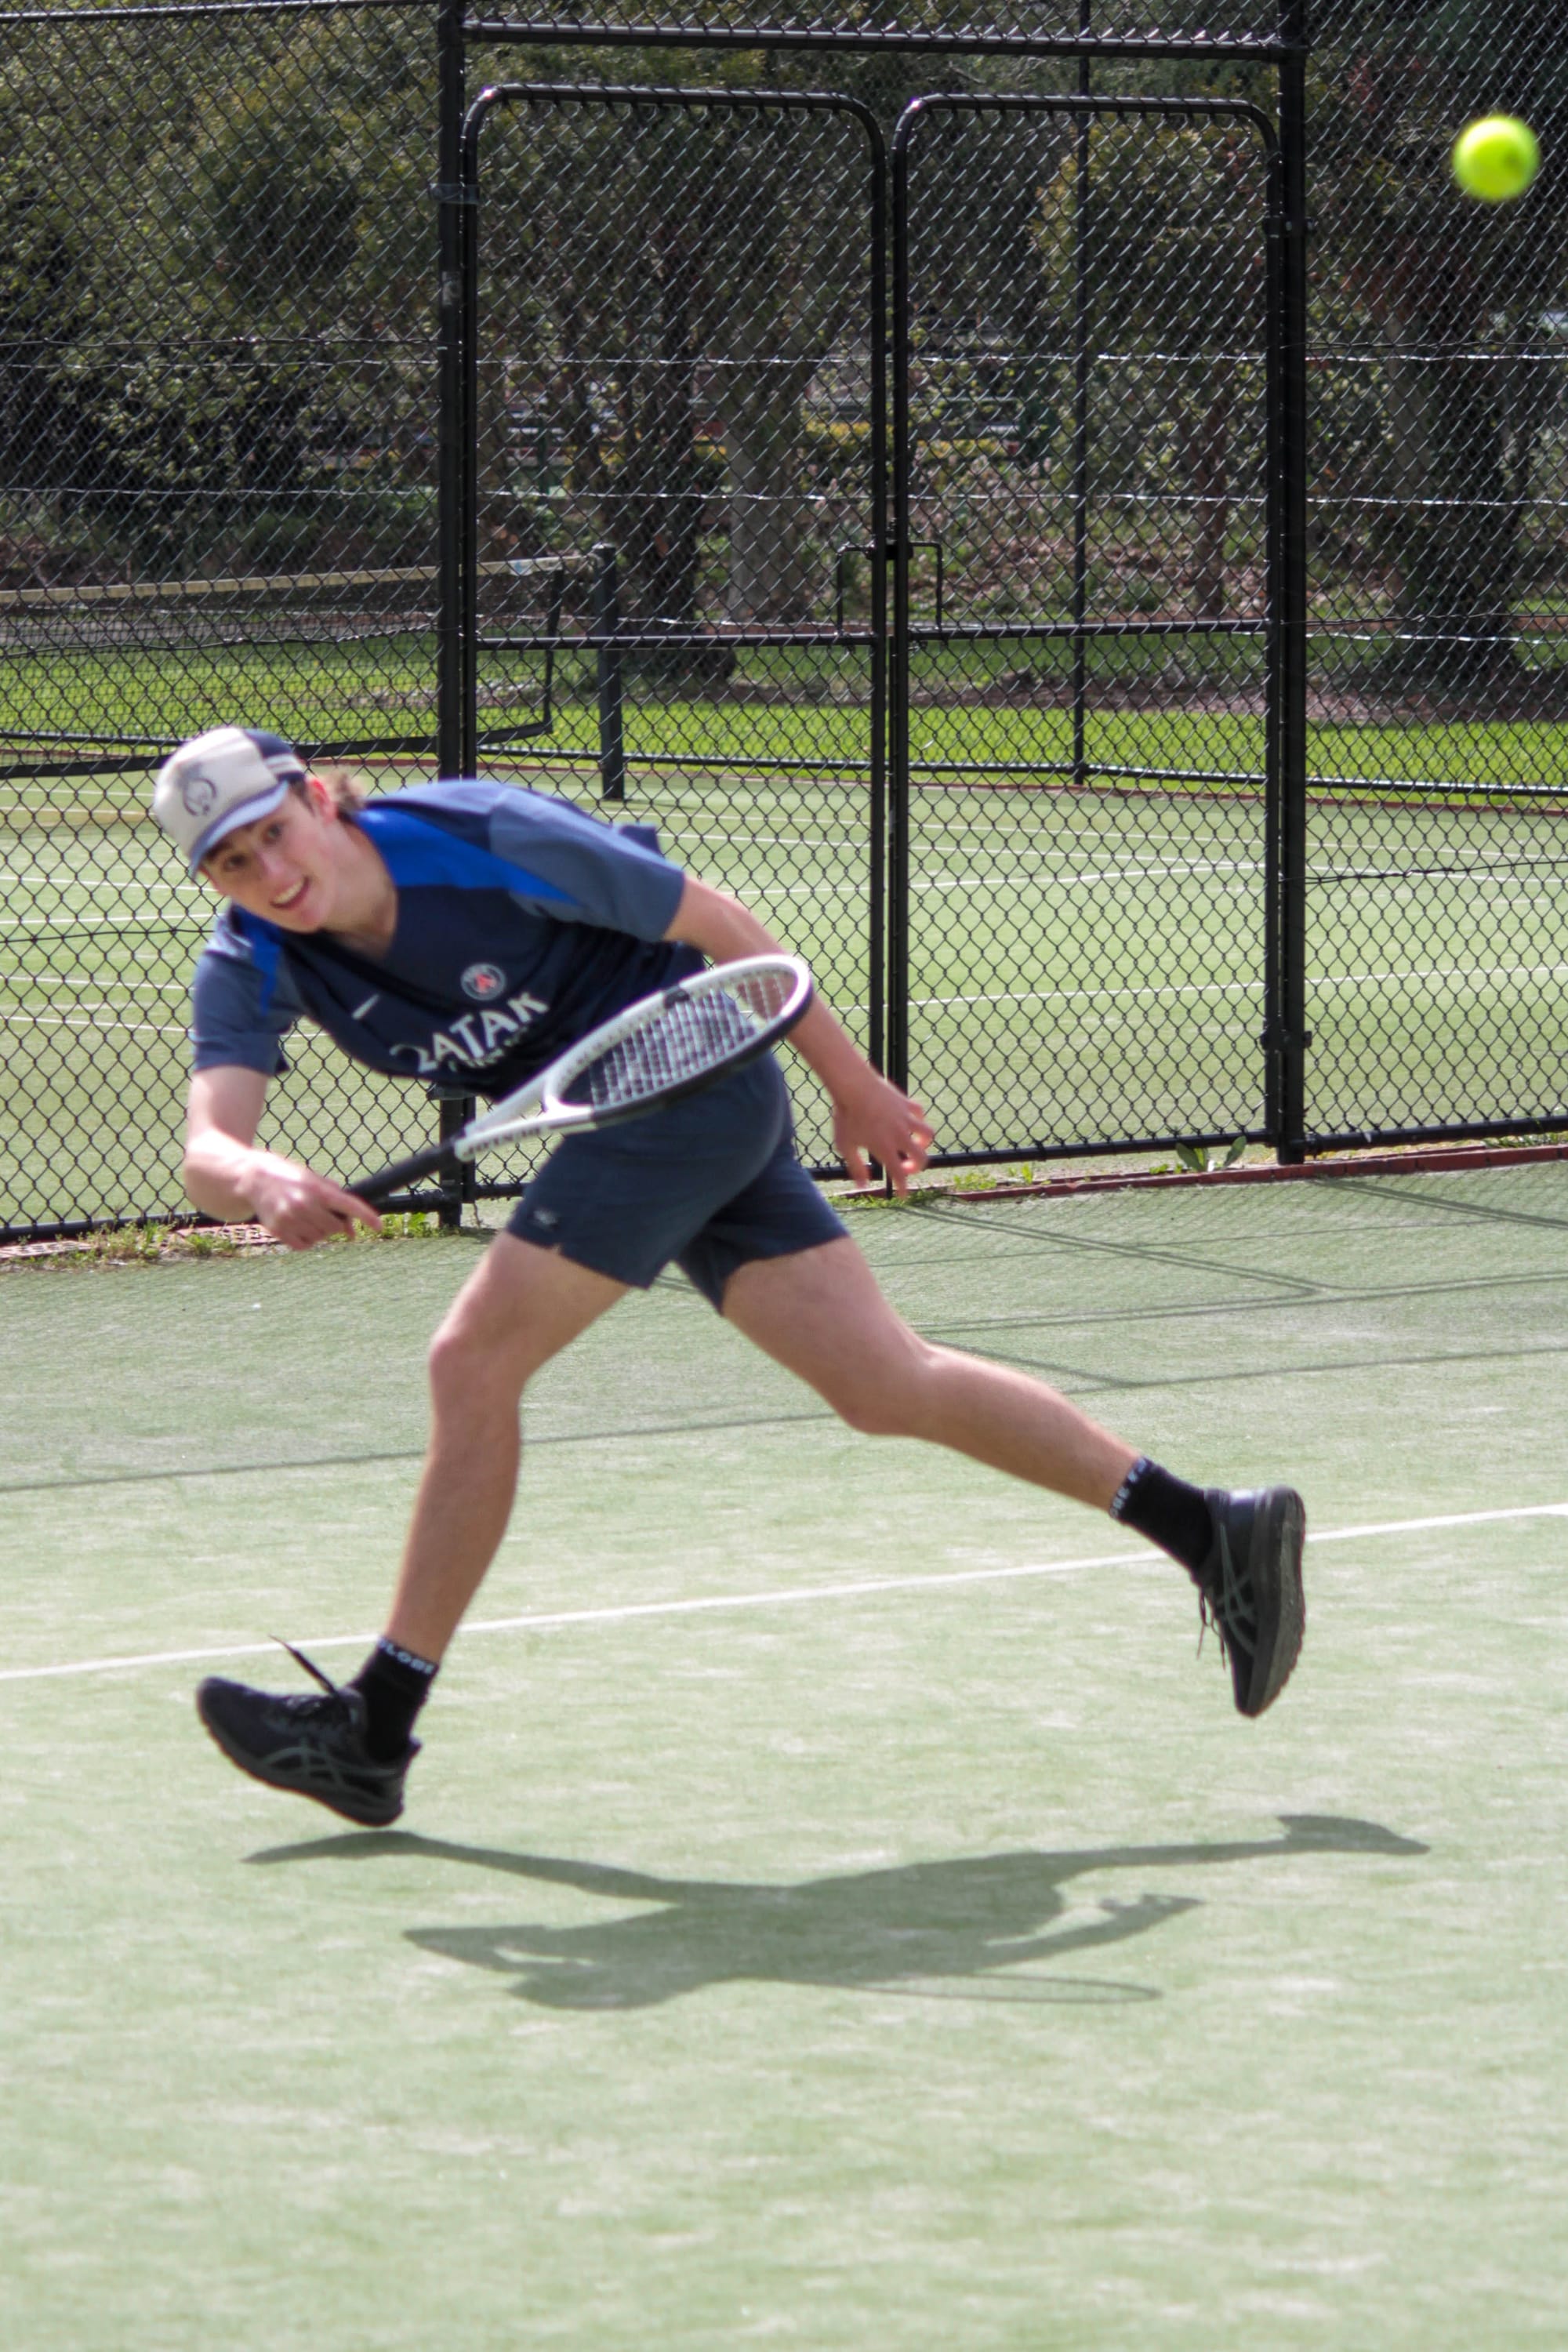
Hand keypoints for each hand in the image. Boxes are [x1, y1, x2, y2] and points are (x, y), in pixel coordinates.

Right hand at [240, 1150, 382, 1250]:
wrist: (253, 1178)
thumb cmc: (290, 1178)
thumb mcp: (315, 1181)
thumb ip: (336, 1202)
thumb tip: (352, 1233)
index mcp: (317, 1188)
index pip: (348, 1204)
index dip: (366, 1216)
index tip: (379, 1226)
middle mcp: (304, 1204)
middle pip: (335, 1227)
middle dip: (333, 1222)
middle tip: (321, 1212)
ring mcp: (290, 1218)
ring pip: (320, 1238)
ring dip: (319, 1231)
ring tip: (306, 1215)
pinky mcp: (278, 1230)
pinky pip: (304, 1245)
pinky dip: (306, 1240)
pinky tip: (298, 1226)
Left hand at [832, 1074, 934, 1195]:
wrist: (853, 1086)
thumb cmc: (845, 1117)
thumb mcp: (845, 1145)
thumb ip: (855, 1167)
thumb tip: (862, 1185)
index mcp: (885, 1148)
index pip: (899, 1175)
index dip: (903, 1189)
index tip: (902, 1195)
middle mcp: (900, 1136)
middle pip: (921, 1158)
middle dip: (916, 1167)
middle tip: (906, 1168)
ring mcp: (906, 1119)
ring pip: (928, 1134)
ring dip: (924, 1143)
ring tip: (914, 1144)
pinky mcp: (906, 1103)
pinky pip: (920, 1113)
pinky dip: (917, 1119)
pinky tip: (909, 1121)